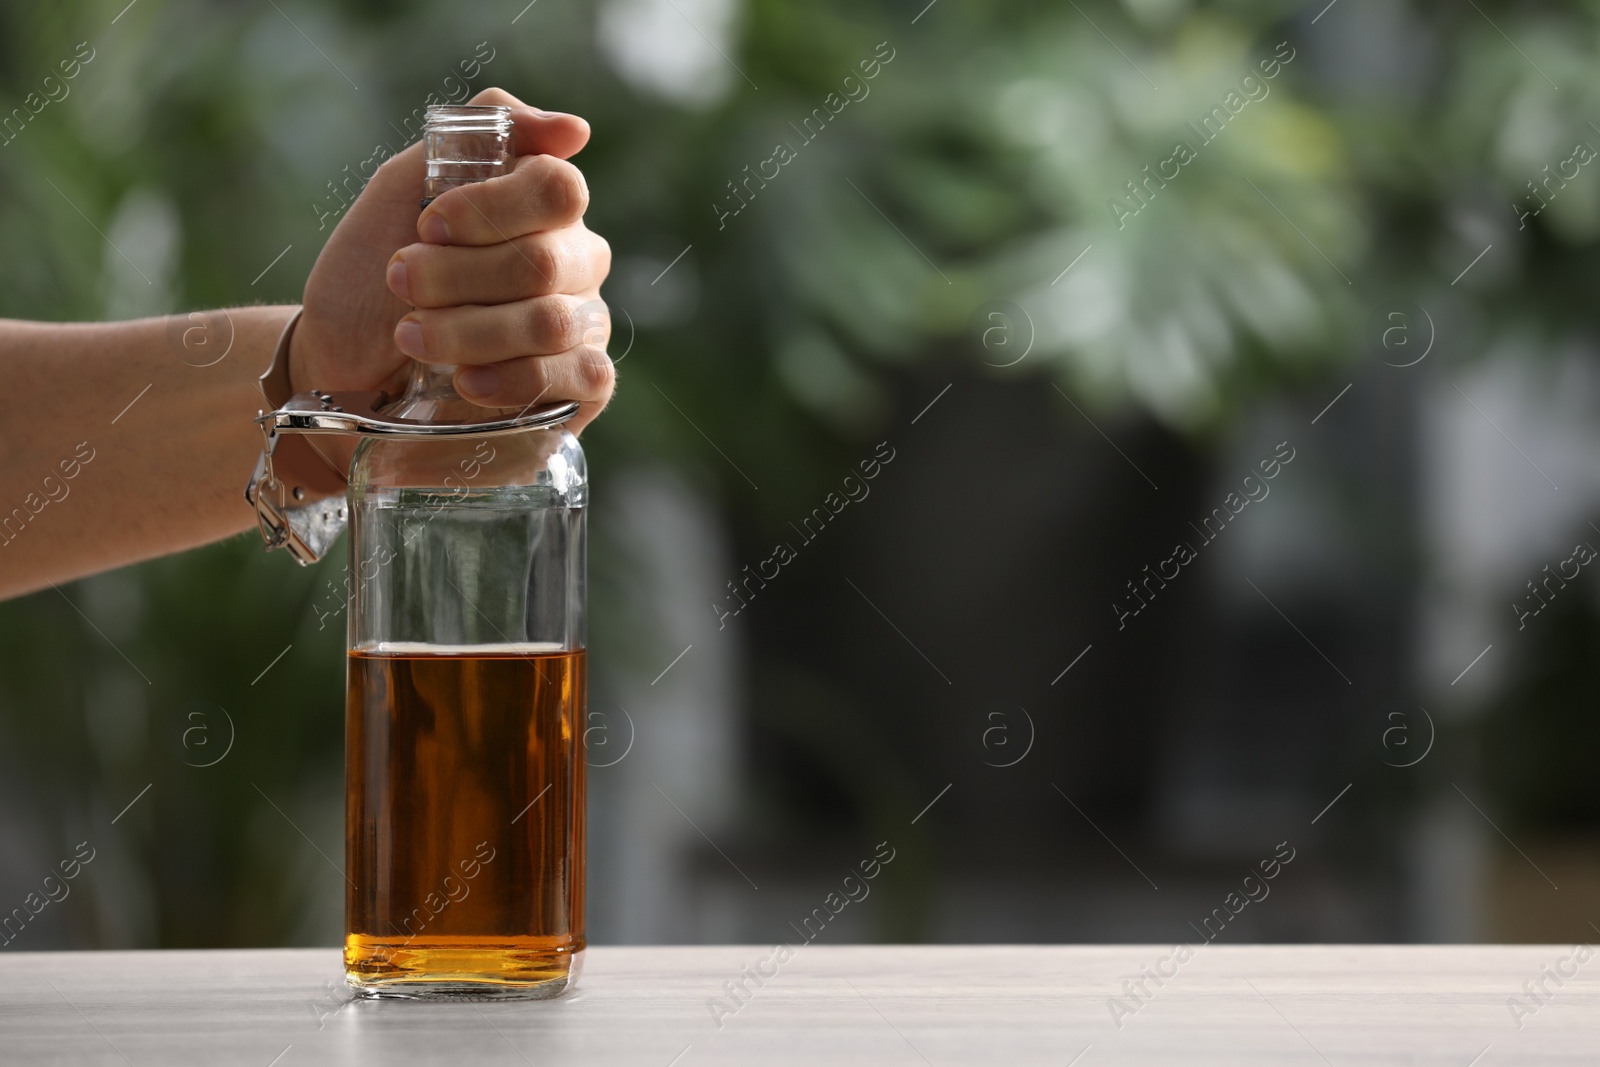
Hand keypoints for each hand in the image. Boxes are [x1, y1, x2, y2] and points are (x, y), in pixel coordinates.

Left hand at [293, 88, 613, 432]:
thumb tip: (574, 129)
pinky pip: (581, 377)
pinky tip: (465, 381)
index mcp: (539, 208)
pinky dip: (514, 379)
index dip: (489, 208)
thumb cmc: (370, 280)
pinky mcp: (583, 388)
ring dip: (465, 331)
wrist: (340, 368)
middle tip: (401, 283)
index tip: (426, 226)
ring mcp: (584, 327)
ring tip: (411, 336)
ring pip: (551, 322)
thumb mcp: (400, 191)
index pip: (556, 188)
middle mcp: (574, 263)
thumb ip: (474, 138)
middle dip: (456, 277)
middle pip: (544, 261)